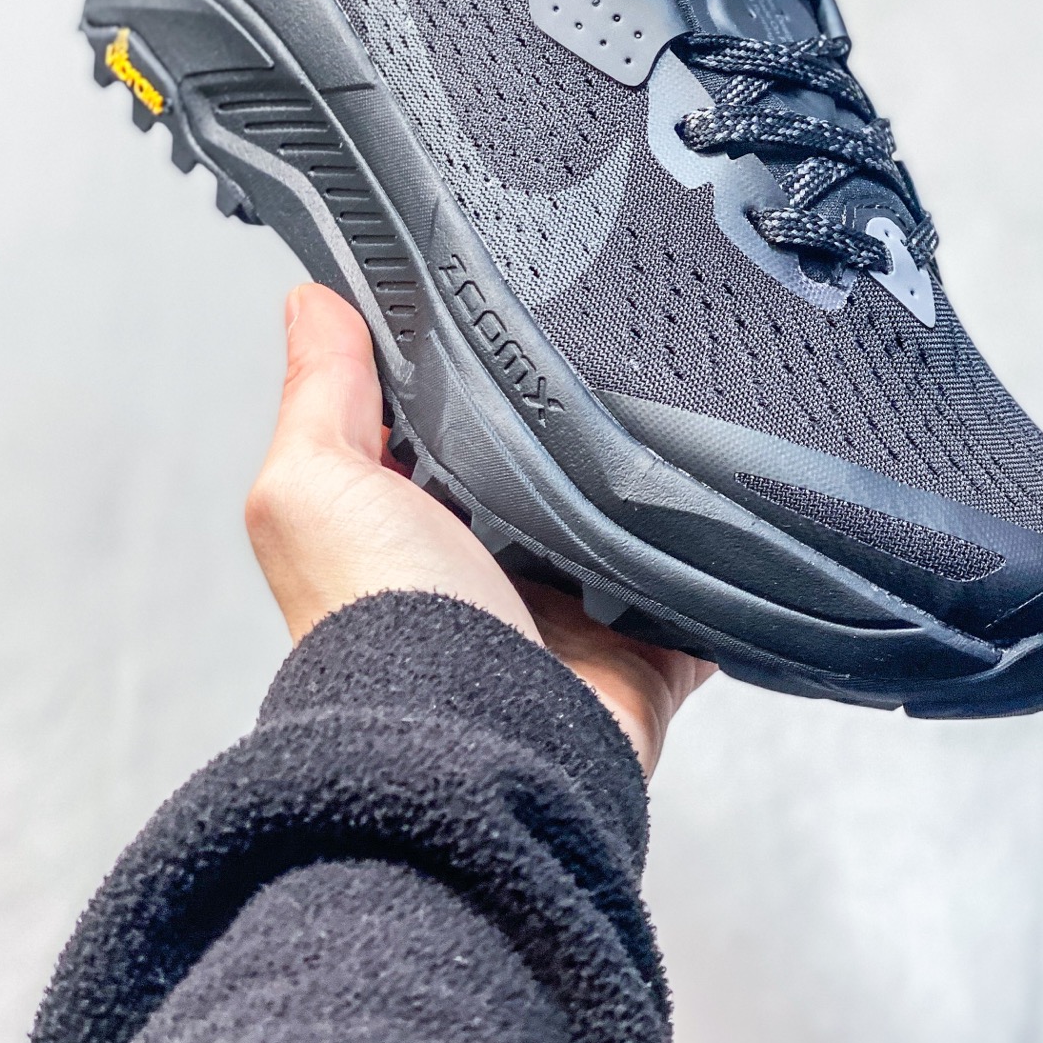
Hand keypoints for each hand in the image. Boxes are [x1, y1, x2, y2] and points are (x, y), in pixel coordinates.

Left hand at [245, 284, 712, 775]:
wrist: (475, 742)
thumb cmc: (377, 622)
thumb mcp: (315, 484)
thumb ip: (321, 392)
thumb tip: (313, 300)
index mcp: (406, 525)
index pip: (438, 426)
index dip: (459, 370)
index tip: (496, 300)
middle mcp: (484, 570)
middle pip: (541, 470)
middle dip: (569, 424)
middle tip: (610, 344)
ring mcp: (567, 615)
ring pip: (623, 524)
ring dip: (645, 487)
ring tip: (680, 409)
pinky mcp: (641, 651)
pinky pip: (698, 597)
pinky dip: (715, 565)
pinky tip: (729, 508)